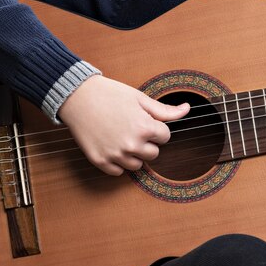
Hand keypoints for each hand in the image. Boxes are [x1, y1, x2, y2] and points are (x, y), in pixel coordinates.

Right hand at [57, 75, 189, 175]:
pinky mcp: (100, 162)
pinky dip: (118, 161)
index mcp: (144, 128)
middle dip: (147, 141)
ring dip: (134, 153)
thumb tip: (186, 109)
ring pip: (137, 165)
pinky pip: (119, 172)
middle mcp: (131, 145)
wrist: (78, 97)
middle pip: (153, 154)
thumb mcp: (140, 98)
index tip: (143, 119)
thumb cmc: (110, 94)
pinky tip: (112, 144)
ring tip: (121, 135)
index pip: (165, 137)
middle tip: (132, 126)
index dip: (156, 127)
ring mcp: (115, 155)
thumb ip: (164, 110)